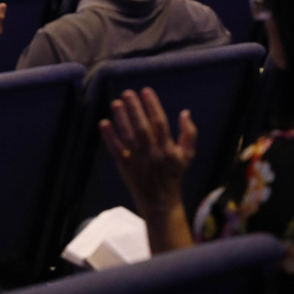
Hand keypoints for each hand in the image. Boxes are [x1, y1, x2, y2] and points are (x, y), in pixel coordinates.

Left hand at [98, 88, 195, 216]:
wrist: (160, 201)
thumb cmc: (174, 175)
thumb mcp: (187, 156)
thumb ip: (189, 134)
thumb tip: (185, 112)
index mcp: (168, 149)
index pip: (160, 123)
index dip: (153, 106)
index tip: (146, 91)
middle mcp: (153, 154)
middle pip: (143, 128)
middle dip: (135, 109)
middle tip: (127, 93)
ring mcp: (138, 161)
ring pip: (128, 137)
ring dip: (121, 119)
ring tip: (116, 103)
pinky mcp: (125, 167)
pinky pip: (116, 150)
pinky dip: (110, 137)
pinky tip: (104, 123)